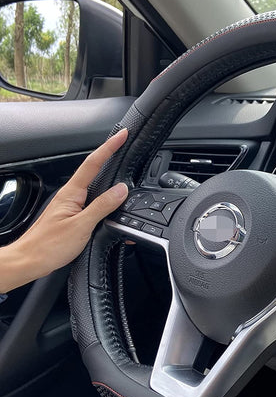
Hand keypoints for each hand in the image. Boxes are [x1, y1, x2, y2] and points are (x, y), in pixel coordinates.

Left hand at [0, 129, 128, 292]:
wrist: (30, 261)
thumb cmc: (49, 246)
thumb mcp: (81, 225)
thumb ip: (103, 205)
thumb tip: (121, 189)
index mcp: (72, 193)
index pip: (94, 163)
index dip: (109, 147)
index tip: (122, 135)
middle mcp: (71, 196)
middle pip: (94, 170)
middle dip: (110, 155)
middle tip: (124, 144)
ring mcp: (71, 205)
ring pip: (95, 187)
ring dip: (109, 176)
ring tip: (121, 169)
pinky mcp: (73, 216)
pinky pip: (93, 202)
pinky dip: (106, 198)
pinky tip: (112, 202)